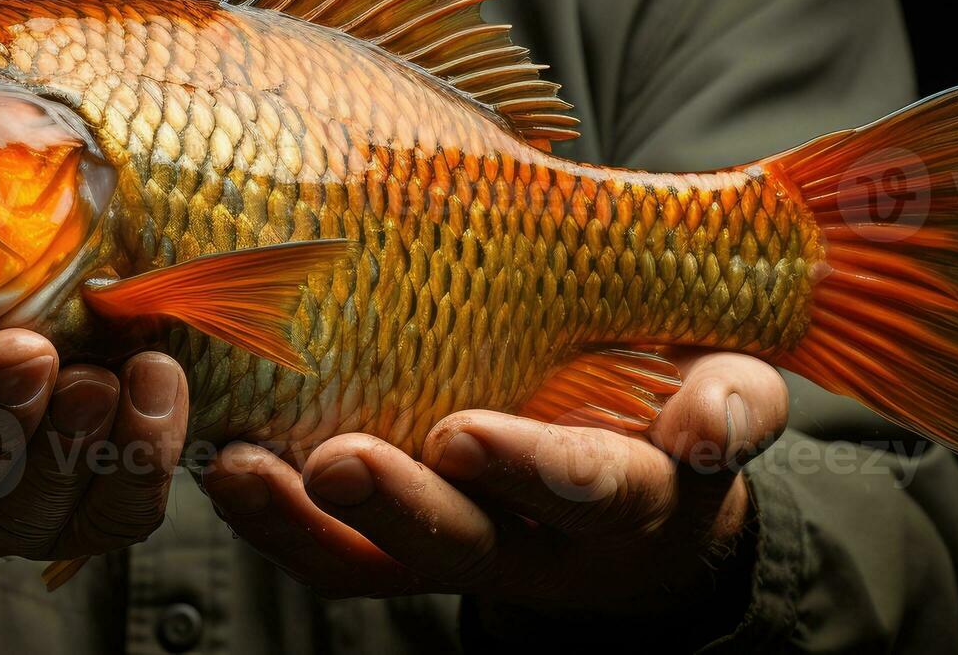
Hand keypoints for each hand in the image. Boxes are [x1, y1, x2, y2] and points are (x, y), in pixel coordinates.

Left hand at [194, 350, 786, 615]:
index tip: (467, 436)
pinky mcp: (402, 548)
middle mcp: (537, 544)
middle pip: (464, 542)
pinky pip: (334, 556)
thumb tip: (709, 423)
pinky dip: (275, 521)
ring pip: (380, 560)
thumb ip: (732, 404)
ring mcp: (462, 551)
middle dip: (401, 505)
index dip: (530, 470)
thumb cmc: (680, 412)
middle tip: (340, 463)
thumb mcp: (730, 398)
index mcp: (628, 500)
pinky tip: (226, 466)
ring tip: (244, 466)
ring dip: (307, 521)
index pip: (587, 490)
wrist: (649, 497)